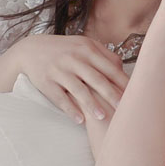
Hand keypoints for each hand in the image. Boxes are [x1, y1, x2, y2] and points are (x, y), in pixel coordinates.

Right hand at [10, 34, 129, 123]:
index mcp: (86, 49)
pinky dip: (70, 109)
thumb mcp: (82, 45)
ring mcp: (58, 70)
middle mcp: (73, 58)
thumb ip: (103, 55)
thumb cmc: (64, 50)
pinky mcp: (45, 81)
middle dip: (111, 94)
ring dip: (91, 105)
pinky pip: (59, 98)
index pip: (109, 67)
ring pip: (78, 89)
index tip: (134, 94)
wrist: (30, 49)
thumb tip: (123, 68)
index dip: (122, 82)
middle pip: (96, 79)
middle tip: (124, 108)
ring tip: (103, 117)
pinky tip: (79, 120)